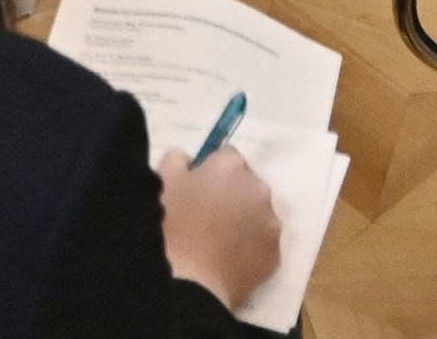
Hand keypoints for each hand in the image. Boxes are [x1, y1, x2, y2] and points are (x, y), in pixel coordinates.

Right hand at [155, 148, 280, 305]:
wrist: (189, 280)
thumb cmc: (170, 226)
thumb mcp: (161, 181)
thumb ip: (178, 160)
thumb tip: (189, 162)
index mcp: (230, 167)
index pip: (227, 155)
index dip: (211, 170)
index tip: (197, 187)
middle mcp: (258, 189)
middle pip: (246, 184)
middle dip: (231, 194)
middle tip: (206, 215)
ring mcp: (271, 224)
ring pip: (257, 214)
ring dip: (243, 220)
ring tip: (217, 241)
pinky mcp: (275, 255)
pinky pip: (262, 243)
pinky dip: (249, 247)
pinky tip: (226, 259)